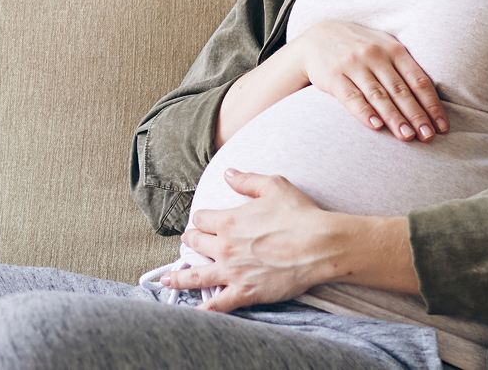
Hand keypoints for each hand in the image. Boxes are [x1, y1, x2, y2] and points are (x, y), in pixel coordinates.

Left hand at [162, 170, 330, 312]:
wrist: (320, 245)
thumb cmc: (299, 214)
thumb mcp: (273, 186)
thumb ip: (246, 180)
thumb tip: (227, 173)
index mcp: (228, 221)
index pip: (201, 219)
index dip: (202, 219)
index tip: (204, 221)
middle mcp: (224, 247)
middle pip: (195, 243)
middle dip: (192, 240)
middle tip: (191, 242)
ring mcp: (232, 272)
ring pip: (196, 275)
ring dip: (180, 277)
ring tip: (167, 279)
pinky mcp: (245, 292)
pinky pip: (217, 305)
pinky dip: (201, 311)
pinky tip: (188, 314)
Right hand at [293, 21, 447, 140]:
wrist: (318, 38)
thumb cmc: (360, 47)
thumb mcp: (384, 47)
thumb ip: (405, 68)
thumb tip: (432, 99)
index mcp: (393, 49)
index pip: (418, 80)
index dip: (431, 104)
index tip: (442, 126)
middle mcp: (375, 55)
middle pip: (400, 90)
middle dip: (417, 115)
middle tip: (428, 136)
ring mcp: (353, 64)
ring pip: (378, 95)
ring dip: (394, 118)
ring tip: (407, 136)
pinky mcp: (333, 75)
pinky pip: (351, 97)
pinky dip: (364, 112)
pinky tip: (376, 126)